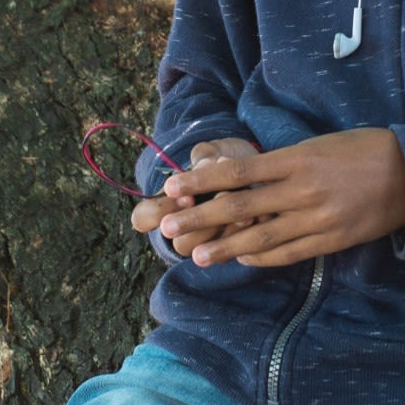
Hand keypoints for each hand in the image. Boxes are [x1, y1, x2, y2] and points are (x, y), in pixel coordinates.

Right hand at [130, 138, 258, 240]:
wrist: (257, 170)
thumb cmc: (223, 159)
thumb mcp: (212, 151)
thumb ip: (206, 157)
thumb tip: (207, 165)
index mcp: (167, 205)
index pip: (143, 218)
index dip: (160, 212)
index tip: (186, 196)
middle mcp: (183, 229)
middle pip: (180, 243)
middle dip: (200, 224)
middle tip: (217, 203)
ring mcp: (208, 243)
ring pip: (206, 252)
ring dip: (225, 232)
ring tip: (245, 213)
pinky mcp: (232, 249)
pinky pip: (235, 252)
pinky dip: (248, 235)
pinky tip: (261, 218)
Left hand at [157, 128, 404, 267]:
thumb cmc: (363, 149)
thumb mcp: (319, 145)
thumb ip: (283, 163)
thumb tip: (243, 178)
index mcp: (298, 159)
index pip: (238, 172)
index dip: (202, 181)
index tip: (173, 187)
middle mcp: (303, 190)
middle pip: (241, 208)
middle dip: (201, 219)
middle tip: (168, 229)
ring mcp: (317, 219)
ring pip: (260, 237)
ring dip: (225, 248)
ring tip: (197, 257)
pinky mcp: (331, 240)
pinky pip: (288, 253)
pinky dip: (262, 256)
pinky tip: (241, 258)